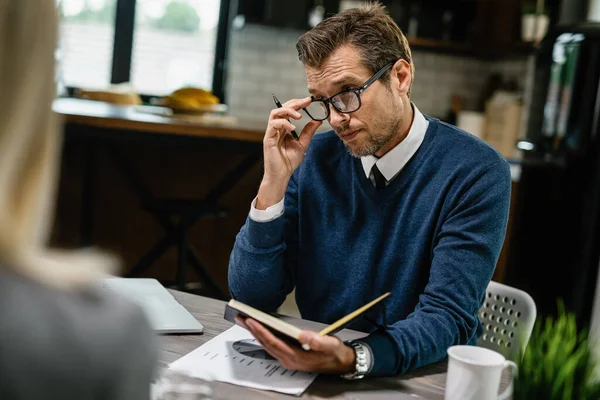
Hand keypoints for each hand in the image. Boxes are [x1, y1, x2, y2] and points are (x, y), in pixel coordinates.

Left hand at [236, 317, 355, 374]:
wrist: (342, 363)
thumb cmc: (335, 353)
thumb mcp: (330, 345)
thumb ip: (317, 341)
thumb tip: (303, 335)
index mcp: (296, 357)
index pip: (274, 343)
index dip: (261, 332)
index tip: (251, 321)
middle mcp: (289, 360)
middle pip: (266, 344)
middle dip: (253, 331)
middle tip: (241, 318)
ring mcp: (288, 359)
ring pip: (268, 346)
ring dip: (256, 334)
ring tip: (246, 322)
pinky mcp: (290, 356)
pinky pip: (272, 346)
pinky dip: (264, 337)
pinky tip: (260, 330)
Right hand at [256, 97, 322, 208]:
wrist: (281, 175)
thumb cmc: (289, 161)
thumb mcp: (303, 144)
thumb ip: (308, 132)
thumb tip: (318, 120)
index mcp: (283, 128)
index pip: (289, 110)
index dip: (298, 104)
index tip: (309, 100)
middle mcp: (276, 128)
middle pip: (281, 108)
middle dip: (294, 103)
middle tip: (306, 102)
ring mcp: (271, 132)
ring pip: (275, 113)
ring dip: (288, 111)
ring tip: (299, 115)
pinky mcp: (268, 138)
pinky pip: (273, 125)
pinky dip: (284, 123)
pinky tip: (293, 128)